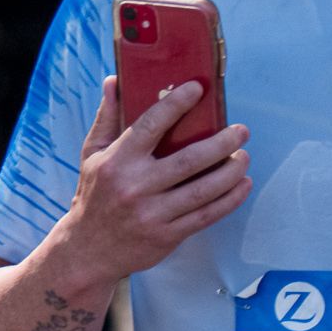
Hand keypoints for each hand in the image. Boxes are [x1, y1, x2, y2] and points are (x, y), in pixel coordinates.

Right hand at [54, 72, 250, 286]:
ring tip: (243, 157)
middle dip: (222, 142)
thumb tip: (115, 81)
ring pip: (204, 189)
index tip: (197, 89)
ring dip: (232, 171)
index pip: (150, 126)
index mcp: (116, 161)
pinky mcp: (167, 235)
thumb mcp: (92, 155)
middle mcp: (134, 186)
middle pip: (189, 160)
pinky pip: (207, 214)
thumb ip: (107, 118)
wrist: (87, 249)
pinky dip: (231, 199)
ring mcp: (152, 213)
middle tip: (240, 131)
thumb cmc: (94, 194)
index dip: (176, 104)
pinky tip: (242, 184)